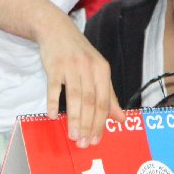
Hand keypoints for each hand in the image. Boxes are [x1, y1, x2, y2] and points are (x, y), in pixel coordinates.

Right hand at [37, 14, 122, 147]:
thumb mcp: (97, 70)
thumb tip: (121, 119)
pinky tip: (52, 116)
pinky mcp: (54, 66)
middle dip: (88, 125)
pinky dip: (52, 102)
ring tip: (73, 136)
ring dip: (74, 118)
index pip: (104, 101)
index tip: (96, 140)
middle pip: (90, 101)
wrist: (56, 29)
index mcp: (102, 70)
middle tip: (84, 143)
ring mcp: (71, 66)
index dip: (101, 123)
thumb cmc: (79, 53)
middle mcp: (89, 68)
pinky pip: (54, 87)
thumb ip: (109, 95)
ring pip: (75, 97)